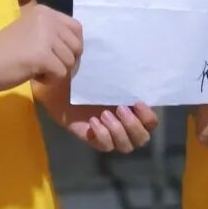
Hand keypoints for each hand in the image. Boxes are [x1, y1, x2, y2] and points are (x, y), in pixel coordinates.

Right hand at [0, 4, 82, 93]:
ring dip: (55, 71)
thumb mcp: (30, 32)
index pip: (76, 28)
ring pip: (70, 62)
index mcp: (45, 12)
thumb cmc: (1, 51)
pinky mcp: (42, 56)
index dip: (73, 46)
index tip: (59, 57)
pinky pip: (60, 74)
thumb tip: (76, 50)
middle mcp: (48, 19)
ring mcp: (45, 37)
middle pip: (76, 46)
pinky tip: (33, 76)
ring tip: (35, 70)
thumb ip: (51, 34)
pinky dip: (49, 80)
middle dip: (66, 61)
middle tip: (46, 67)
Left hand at [35, 75, 158, 153]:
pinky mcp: (93, 139)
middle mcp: (123, 123)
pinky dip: (102, 135)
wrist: (57, 84)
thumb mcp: (101, 72)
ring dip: (119, 132)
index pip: (150, 122)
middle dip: (133, 125)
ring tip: (104, 114)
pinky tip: (92, 121)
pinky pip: (105, 147)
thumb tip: (132, 62)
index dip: (148, 117)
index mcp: (131, 108)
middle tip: (119, 109)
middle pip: (142, 138)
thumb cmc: (82, 75)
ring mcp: (109, 133)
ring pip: (126, 146)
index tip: (138, 102)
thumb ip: (118, 73)